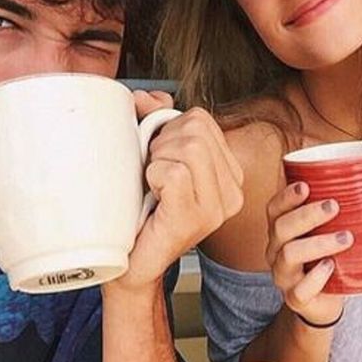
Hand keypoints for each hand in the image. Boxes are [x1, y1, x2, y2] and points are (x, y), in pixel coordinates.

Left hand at [111, 104, 243, 292]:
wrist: (128, 265)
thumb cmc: (141, 212)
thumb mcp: (153, 156)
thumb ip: (156, 119)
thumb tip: (148, 97)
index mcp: (229, 173)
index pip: (201, 119)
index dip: (168, 130)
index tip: (158, 158)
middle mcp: (233, 191)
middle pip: (195, 129)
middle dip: (161, 144)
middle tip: (152, 175)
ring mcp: (217, 208)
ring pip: (188, 148)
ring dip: (156, 161)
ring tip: (153, 187)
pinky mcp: (195, 219)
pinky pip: (174, 173)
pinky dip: (152, 178)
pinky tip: (152, 199)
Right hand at [266, 182, 352, 325]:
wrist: (324, 302)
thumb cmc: (329, 257)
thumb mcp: (331, 232)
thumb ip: (347, 209)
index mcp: (282, 230)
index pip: (274, 208)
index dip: (287, 196)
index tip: (306, 185)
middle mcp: (276, 250)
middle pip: (281, 227)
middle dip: (307, 214)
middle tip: (334, 206)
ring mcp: (283, 275)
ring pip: (289, 255)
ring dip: (319, 243)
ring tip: (346, 238)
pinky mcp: (295, 299)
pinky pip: (300, 290)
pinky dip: (316, 277)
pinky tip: (331, 267)